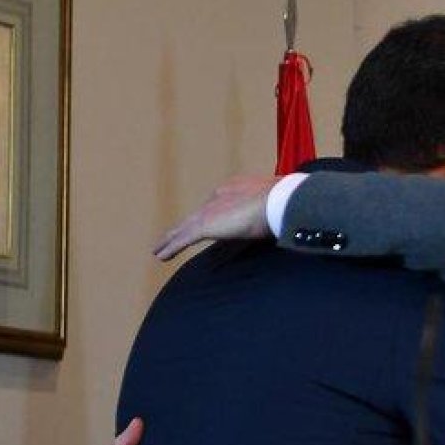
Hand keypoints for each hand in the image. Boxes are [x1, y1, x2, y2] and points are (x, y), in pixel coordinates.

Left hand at [153, 174, 278, 259]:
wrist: (278, 200)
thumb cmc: (284, 202)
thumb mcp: (277, 205)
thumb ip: (272, 211)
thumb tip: (283, 216)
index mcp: (234, 189)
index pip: (216, 205)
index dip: (210, 216)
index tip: (206, 225)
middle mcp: (218, 197)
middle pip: (197, 215)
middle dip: (184, 227)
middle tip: (172, 236)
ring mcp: (210, 211)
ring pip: (184, 227)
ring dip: (171, 239)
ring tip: (160, 249)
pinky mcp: (205, 225)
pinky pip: (182, 239)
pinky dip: (171, 247)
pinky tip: (161, 256)